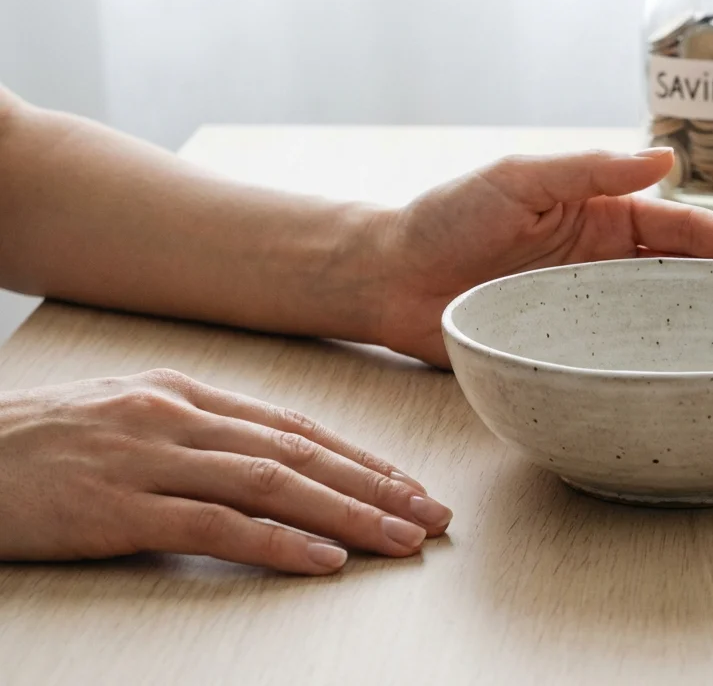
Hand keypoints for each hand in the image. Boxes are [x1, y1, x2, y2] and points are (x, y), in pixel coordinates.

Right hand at [0, 369, 450, 574]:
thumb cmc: (36, 445)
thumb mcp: (125, 419)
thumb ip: (197, 432)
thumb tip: (271, 458)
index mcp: (184, 394)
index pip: (296, 427)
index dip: (361, 459)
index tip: (410, 484)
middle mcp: (177, 418)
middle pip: (300, 454)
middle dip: (377, 486)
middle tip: (432, 515)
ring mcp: (148, 460)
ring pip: (273, 485)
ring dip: (348, 515)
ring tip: (401, 540)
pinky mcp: (118, 508)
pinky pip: (215, 527)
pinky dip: (277, 543)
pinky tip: (324, 559)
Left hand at [371, 148, 712, 365]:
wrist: (388, 278)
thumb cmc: (445, 218)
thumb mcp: (517, 179)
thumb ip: (587, 170)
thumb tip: (663, 159)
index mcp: (601, 217)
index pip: (682, 229)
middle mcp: (603, 266)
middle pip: (686, 277)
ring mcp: (586, 312)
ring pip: (660, 322)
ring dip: (706, 333)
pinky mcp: (562, 350)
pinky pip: (617, 360)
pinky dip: (653, 369)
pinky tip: (684, 383)